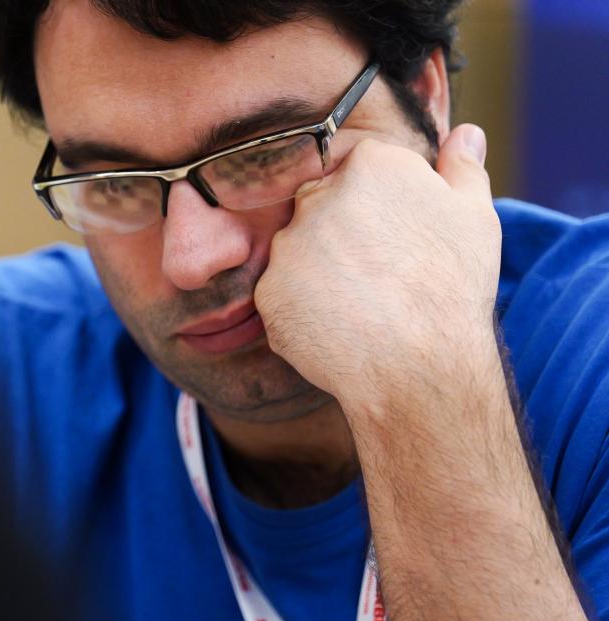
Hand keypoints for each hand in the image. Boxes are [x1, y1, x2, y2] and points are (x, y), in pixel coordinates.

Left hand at [253, 124, 500, 402]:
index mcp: (370, 165)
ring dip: (321, 273)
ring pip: (299, 252)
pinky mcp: (267, 292)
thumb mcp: (475, 218)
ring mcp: (286, 245)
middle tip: (380, 276)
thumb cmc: (453, 289)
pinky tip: (339, 328)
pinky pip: (283, 296)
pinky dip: (304, 311)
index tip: (399, 241)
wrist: (418, 365)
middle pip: (323, 207)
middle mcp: (317, 196)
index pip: (364, 173)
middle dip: (344, 235)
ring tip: (361, 306)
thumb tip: (465, 134)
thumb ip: (463, 169)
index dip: (382, 209)